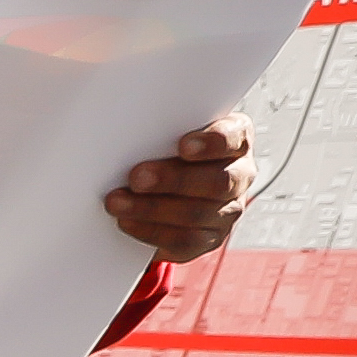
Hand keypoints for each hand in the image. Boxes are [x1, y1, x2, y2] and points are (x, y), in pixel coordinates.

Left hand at [107, 114, 255, 261]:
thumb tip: (117, 116)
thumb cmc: (167, 148)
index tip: (183, 145)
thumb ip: (160, 123)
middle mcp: (239, 175)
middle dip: (173, 180)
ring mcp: (228, 209)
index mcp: (236, 140)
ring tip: (117, 202)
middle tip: (136, 177)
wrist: (167, 189)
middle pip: (218, 182)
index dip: (212, 143)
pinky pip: (185, 240)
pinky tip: (127, 221)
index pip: (235, 138)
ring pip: (198, 214)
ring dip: (152, 209)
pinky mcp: (209, 238)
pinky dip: (151, 231)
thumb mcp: (168, 129)